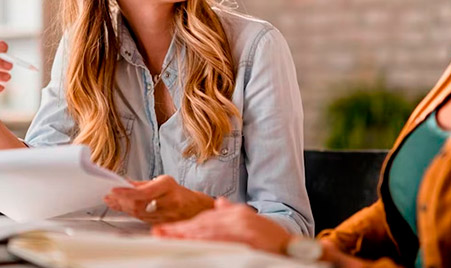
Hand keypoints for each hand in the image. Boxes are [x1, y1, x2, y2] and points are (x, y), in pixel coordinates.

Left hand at [104, 175, 214, 223]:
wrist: (195, 208)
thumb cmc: (178, 193)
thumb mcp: (163, 181)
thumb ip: (142, 184)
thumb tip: (124, 183)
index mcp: (168, 186)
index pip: (144, 191)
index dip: (127, 192)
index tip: (113, 190)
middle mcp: (168, 201)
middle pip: (139, 204)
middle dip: (121, 200)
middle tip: (109, 195)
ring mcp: (166, 215)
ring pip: (138, 213)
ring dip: (123, 207)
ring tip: (113, 200)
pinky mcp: (162, 224)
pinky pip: (141, 219)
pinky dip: (130, 212)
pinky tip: (122, 207)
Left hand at [151, 198, 291, 253]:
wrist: (291, 247)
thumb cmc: (271, 238)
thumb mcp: (250, 219)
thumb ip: (232, 211)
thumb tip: (218, 202)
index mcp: (235, 214)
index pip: (204, 219)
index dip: (184, 225)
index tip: (167, 229)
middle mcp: (237, 218)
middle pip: (202, 224)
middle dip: (179, 229)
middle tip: (159, 233)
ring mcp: (241, 228)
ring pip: (207, 231)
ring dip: (187, 235)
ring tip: (169, 237)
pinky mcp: (246, 239)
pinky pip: (220, 240)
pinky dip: (205, 241)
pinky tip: (193, 243)